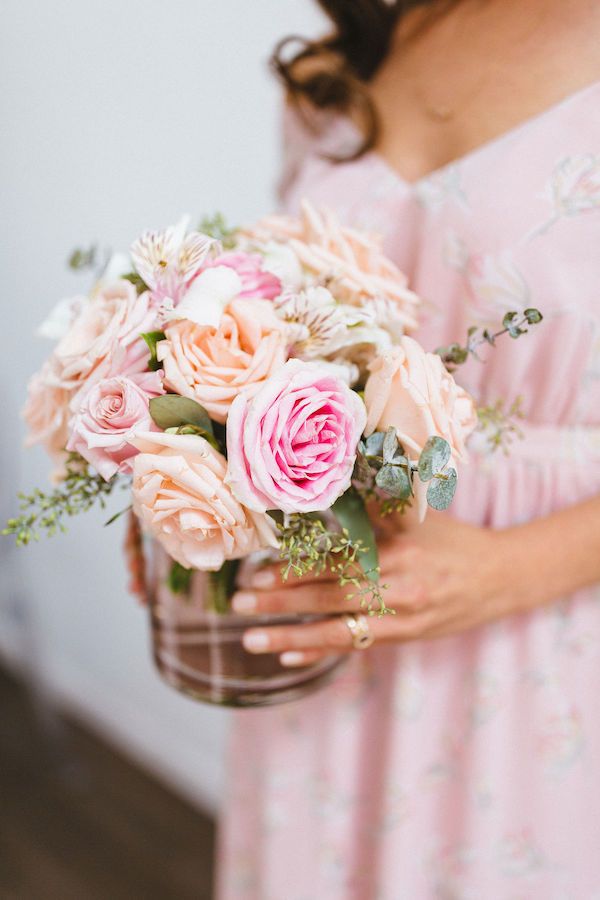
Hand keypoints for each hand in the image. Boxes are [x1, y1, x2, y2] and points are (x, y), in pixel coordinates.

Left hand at [232, 512, 532, 666]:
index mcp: (395, 550)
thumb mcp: (415, 516)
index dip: (295, 569)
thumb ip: (374, 508)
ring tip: (251, 639)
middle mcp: (397, 585)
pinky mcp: (406, 637)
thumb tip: (327, 491)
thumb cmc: (450, 540)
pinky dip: (322, 650)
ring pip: (339, 629)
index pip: (335, 561)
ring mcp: (402, 616)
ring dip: (292, 635)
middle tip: (239, 603)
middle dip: (281, 602)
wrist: (499, 577)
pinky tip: (289, 656)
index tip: (256, 571)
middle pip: (330, 597)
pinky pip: (357, 646)